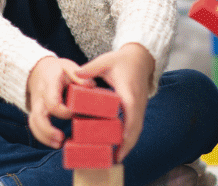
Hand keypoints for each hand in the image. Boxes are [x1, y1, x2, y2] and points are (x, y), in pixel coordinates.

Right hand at [26, 56, 91, 147]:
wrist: (38, 69)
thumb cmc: (57, 69)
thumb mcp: (68, 66)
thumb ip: (79, 75)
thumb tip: (91, 86)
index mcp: (49, 84)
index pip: (52, 102)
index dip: (63, 111)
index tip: (74, 113)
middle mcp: (39, 96)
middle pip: (38, 116)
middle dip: (48, 129)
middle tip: (61, 138)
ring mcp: (35, 105)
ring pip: (34, 123)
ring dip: (44, 136)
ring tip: (58, 144)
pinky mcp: (35, 112)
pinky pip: (34, 125)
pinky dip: (42, 136)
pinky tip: (55, 143)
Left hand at [75, 43, 153, 160]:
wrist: (140, 58)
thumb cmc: (121, 60)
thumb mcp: (105, 61)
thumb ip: (91, 68)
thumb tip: (76, 74)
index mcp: (128, 93)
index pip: (131, 114)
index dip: (127, 128)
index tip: (121, 142)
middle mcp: (137, 103)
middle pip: (136, 128)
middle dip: (128, 145)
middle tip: (115, 159)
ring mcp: (140, 107)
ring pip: (137, 130)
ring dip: (129, 144)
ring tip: (116, 158)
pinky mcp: (138, 109)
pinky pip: (135, 126)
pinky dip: (129, 138)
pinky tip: (120, 146)